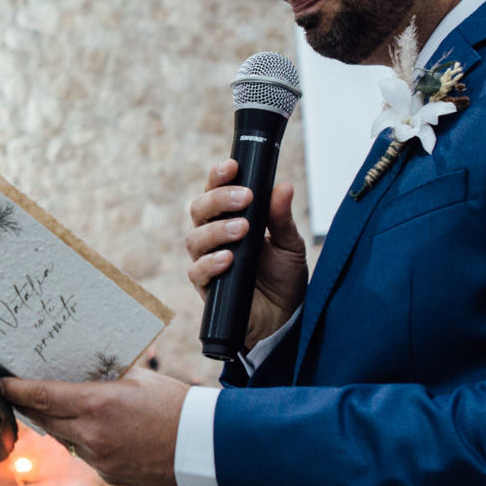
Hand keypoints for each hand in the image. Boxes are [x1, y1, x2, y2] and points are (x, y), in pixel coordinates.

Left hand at [0, 367, 187, 485]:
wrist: (206, 447)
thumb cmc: (176, 405)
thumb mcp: (138, 379)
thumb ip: (106, 378)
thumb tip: (83, 373)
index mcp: (97, 404)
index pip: (42, 396)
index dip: (15, 390)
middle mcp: (92, 434)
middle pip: (46, 420)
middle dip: (31, 407)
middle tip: (17, 394)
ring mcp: (100, 460)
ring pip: (66, 439)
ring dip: (62, 425)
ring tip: (69, 410)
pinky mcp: (110, 476)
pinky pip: (88, 456)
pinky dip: (88, 443)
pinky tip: (105, 433)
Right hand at [185, 162, 306, 351]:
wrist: (284, 319)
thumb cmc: (283, 279)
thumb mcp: (290, 245)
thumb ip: (282, 218)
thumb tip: (283, 187)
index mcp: (231, 219)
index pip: (216, 191)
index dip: (218, 177)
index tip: (233, 166)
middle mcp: (214, 237)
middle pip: (200, 209)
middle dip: (219, 199)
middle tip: (245, 198)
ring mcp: (208, 261)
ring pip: (195, 238)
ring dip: (217, 230)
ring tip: (243, 229)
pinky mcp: (207, 288)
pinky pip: (198, 272)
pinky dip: (210, 263)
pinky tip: (228, 258)